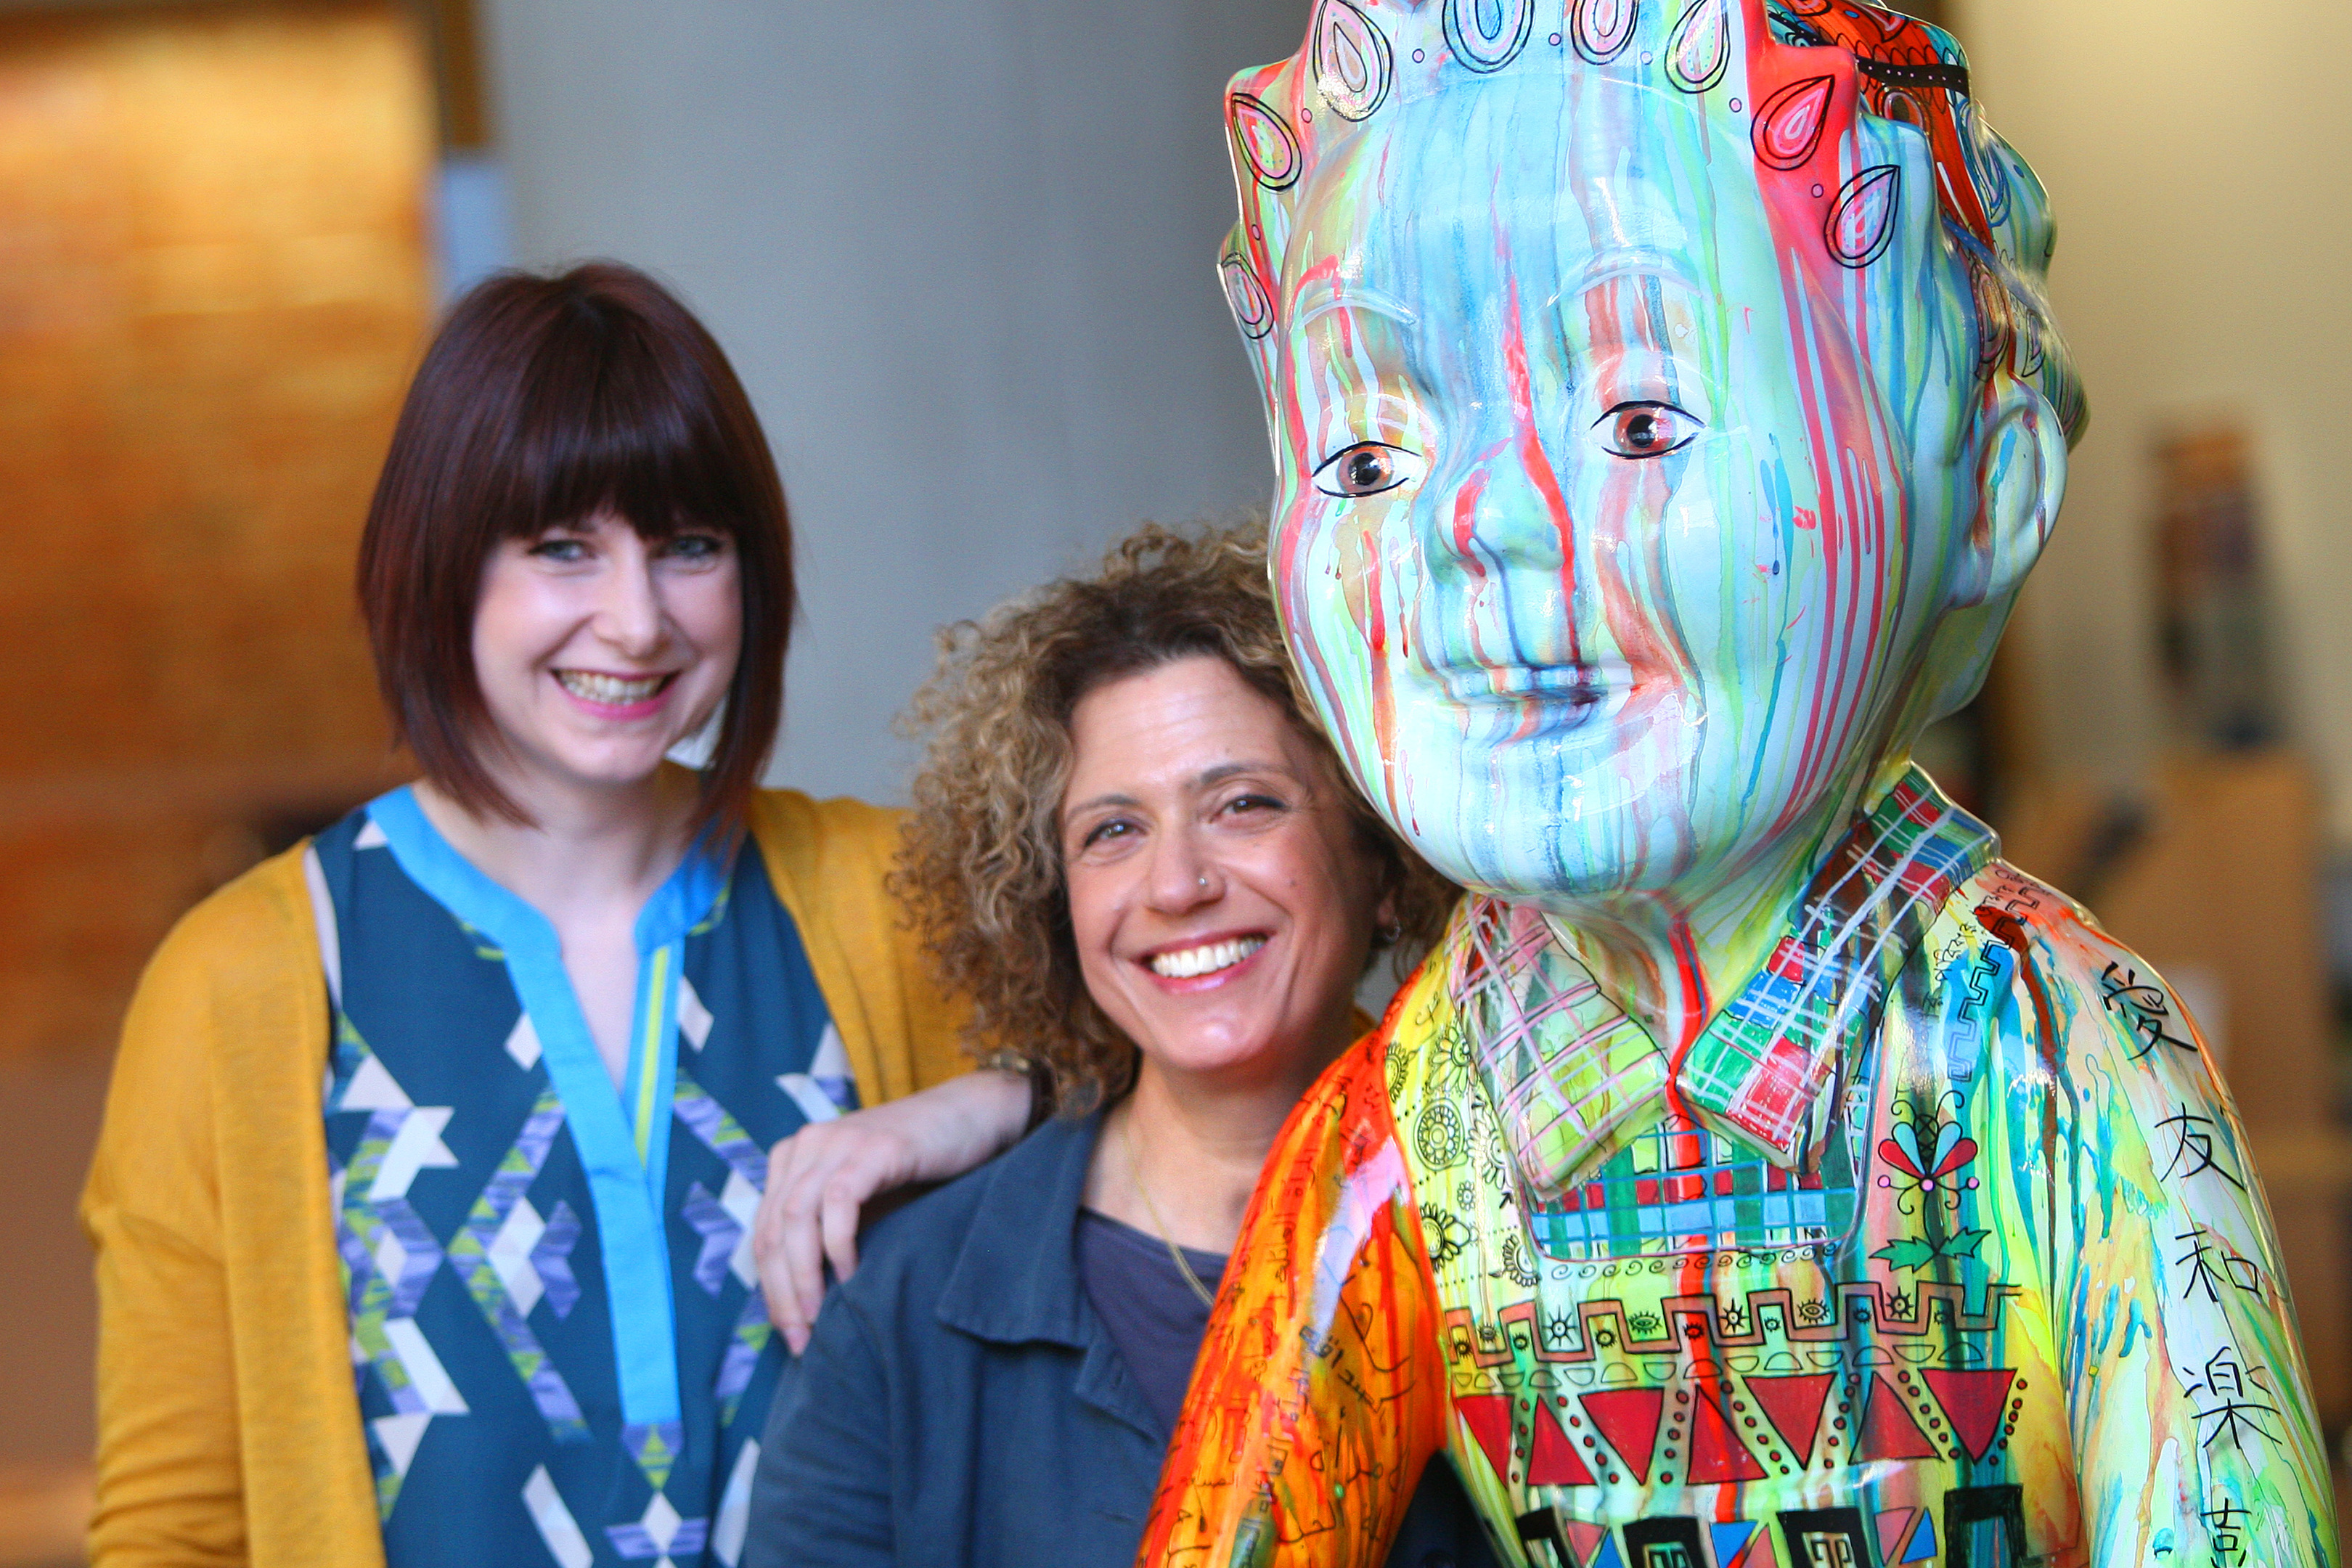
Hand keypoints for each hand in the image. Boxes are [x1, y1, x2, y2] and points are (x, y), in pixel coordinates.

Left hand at [757, 1067, 1031, 1352]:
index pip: (765, 1232)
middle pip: (774, 1229)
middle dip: (782, 1291)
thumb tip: (803, 1303)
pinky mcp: (873, 1147)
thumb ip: (825, 1232)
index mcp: (793, 1157)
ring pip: (797, 1217)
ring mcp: (839, 1141)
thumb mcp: (861, 1199)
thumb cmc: (917, 1169)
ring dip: (804, 1275)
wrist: (972, 1118)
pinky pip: (839, 1201)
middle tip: (800, 1338)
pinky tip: (851, 1274)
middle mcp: (806, 1144)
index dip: (770, 1288)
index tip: (790, 1332)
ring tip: (819, 1315)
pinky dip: (838, 1244)